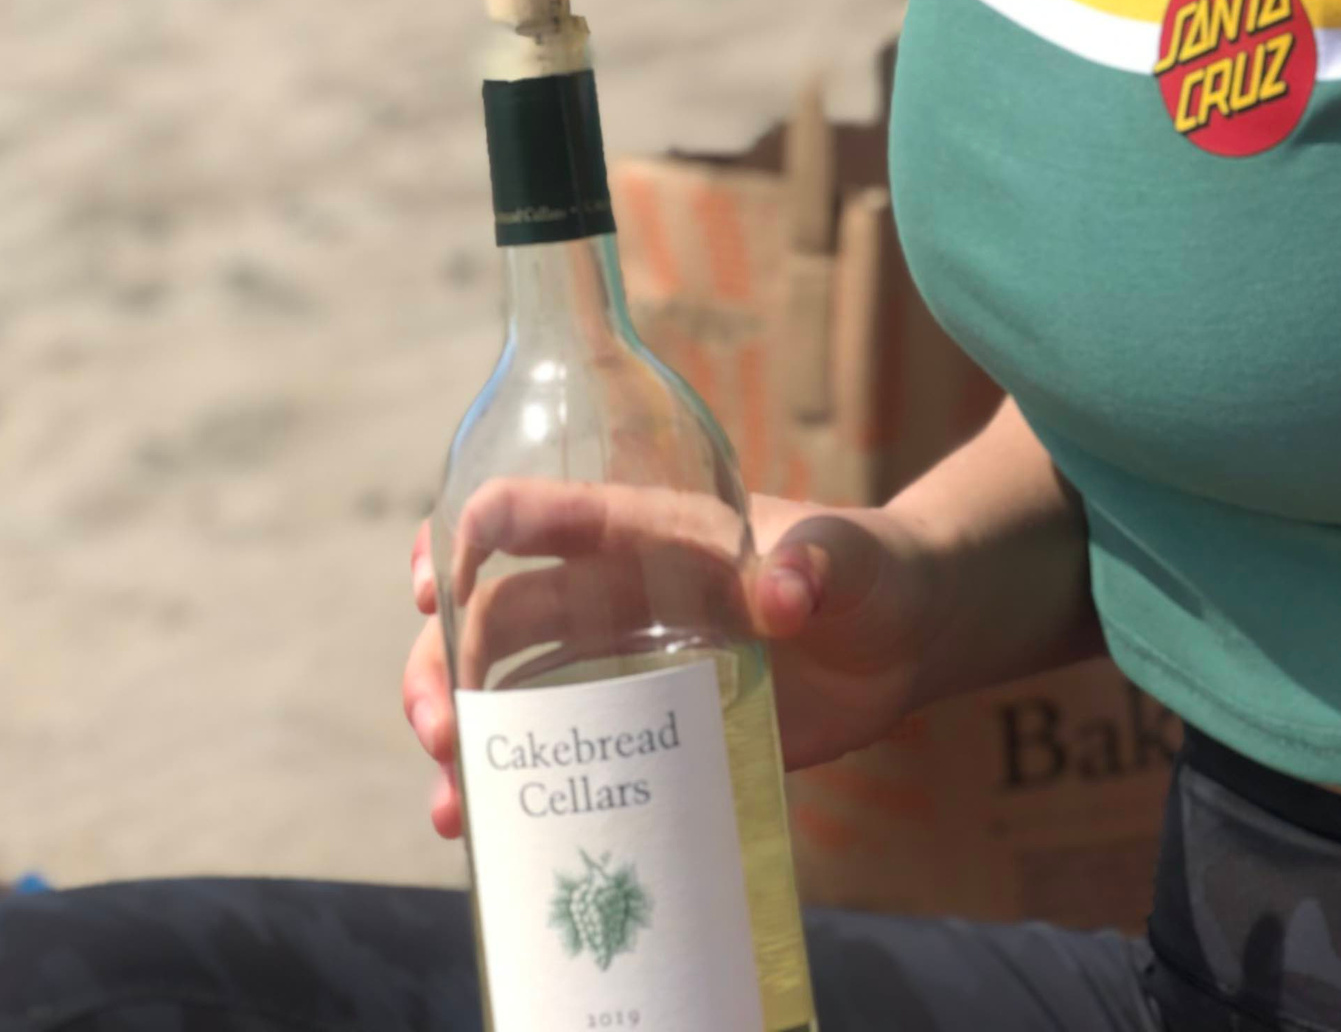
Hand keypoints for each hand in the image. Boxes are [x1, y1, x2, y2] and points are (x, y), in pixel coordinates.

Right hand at [402, 487, 945, 840]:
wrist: (899, 640)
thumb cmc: (870, 572)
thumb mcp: (850, 558)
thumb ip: (819, 563)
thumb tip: (785, 591)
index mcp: (648, 529)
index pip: (544, 511)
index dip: (478, 529)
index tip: (444, 575)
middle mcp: (613, 592)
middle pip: (495, 611)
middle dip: (445, 659)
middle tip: (442, 726)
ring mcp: (617, 662)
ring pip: (501, 685)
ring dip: (458, 731)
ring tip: (452, 798)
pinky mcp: (637, 729)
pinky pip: (550, 750)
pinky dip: (504, 783)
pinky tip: (475, 829)